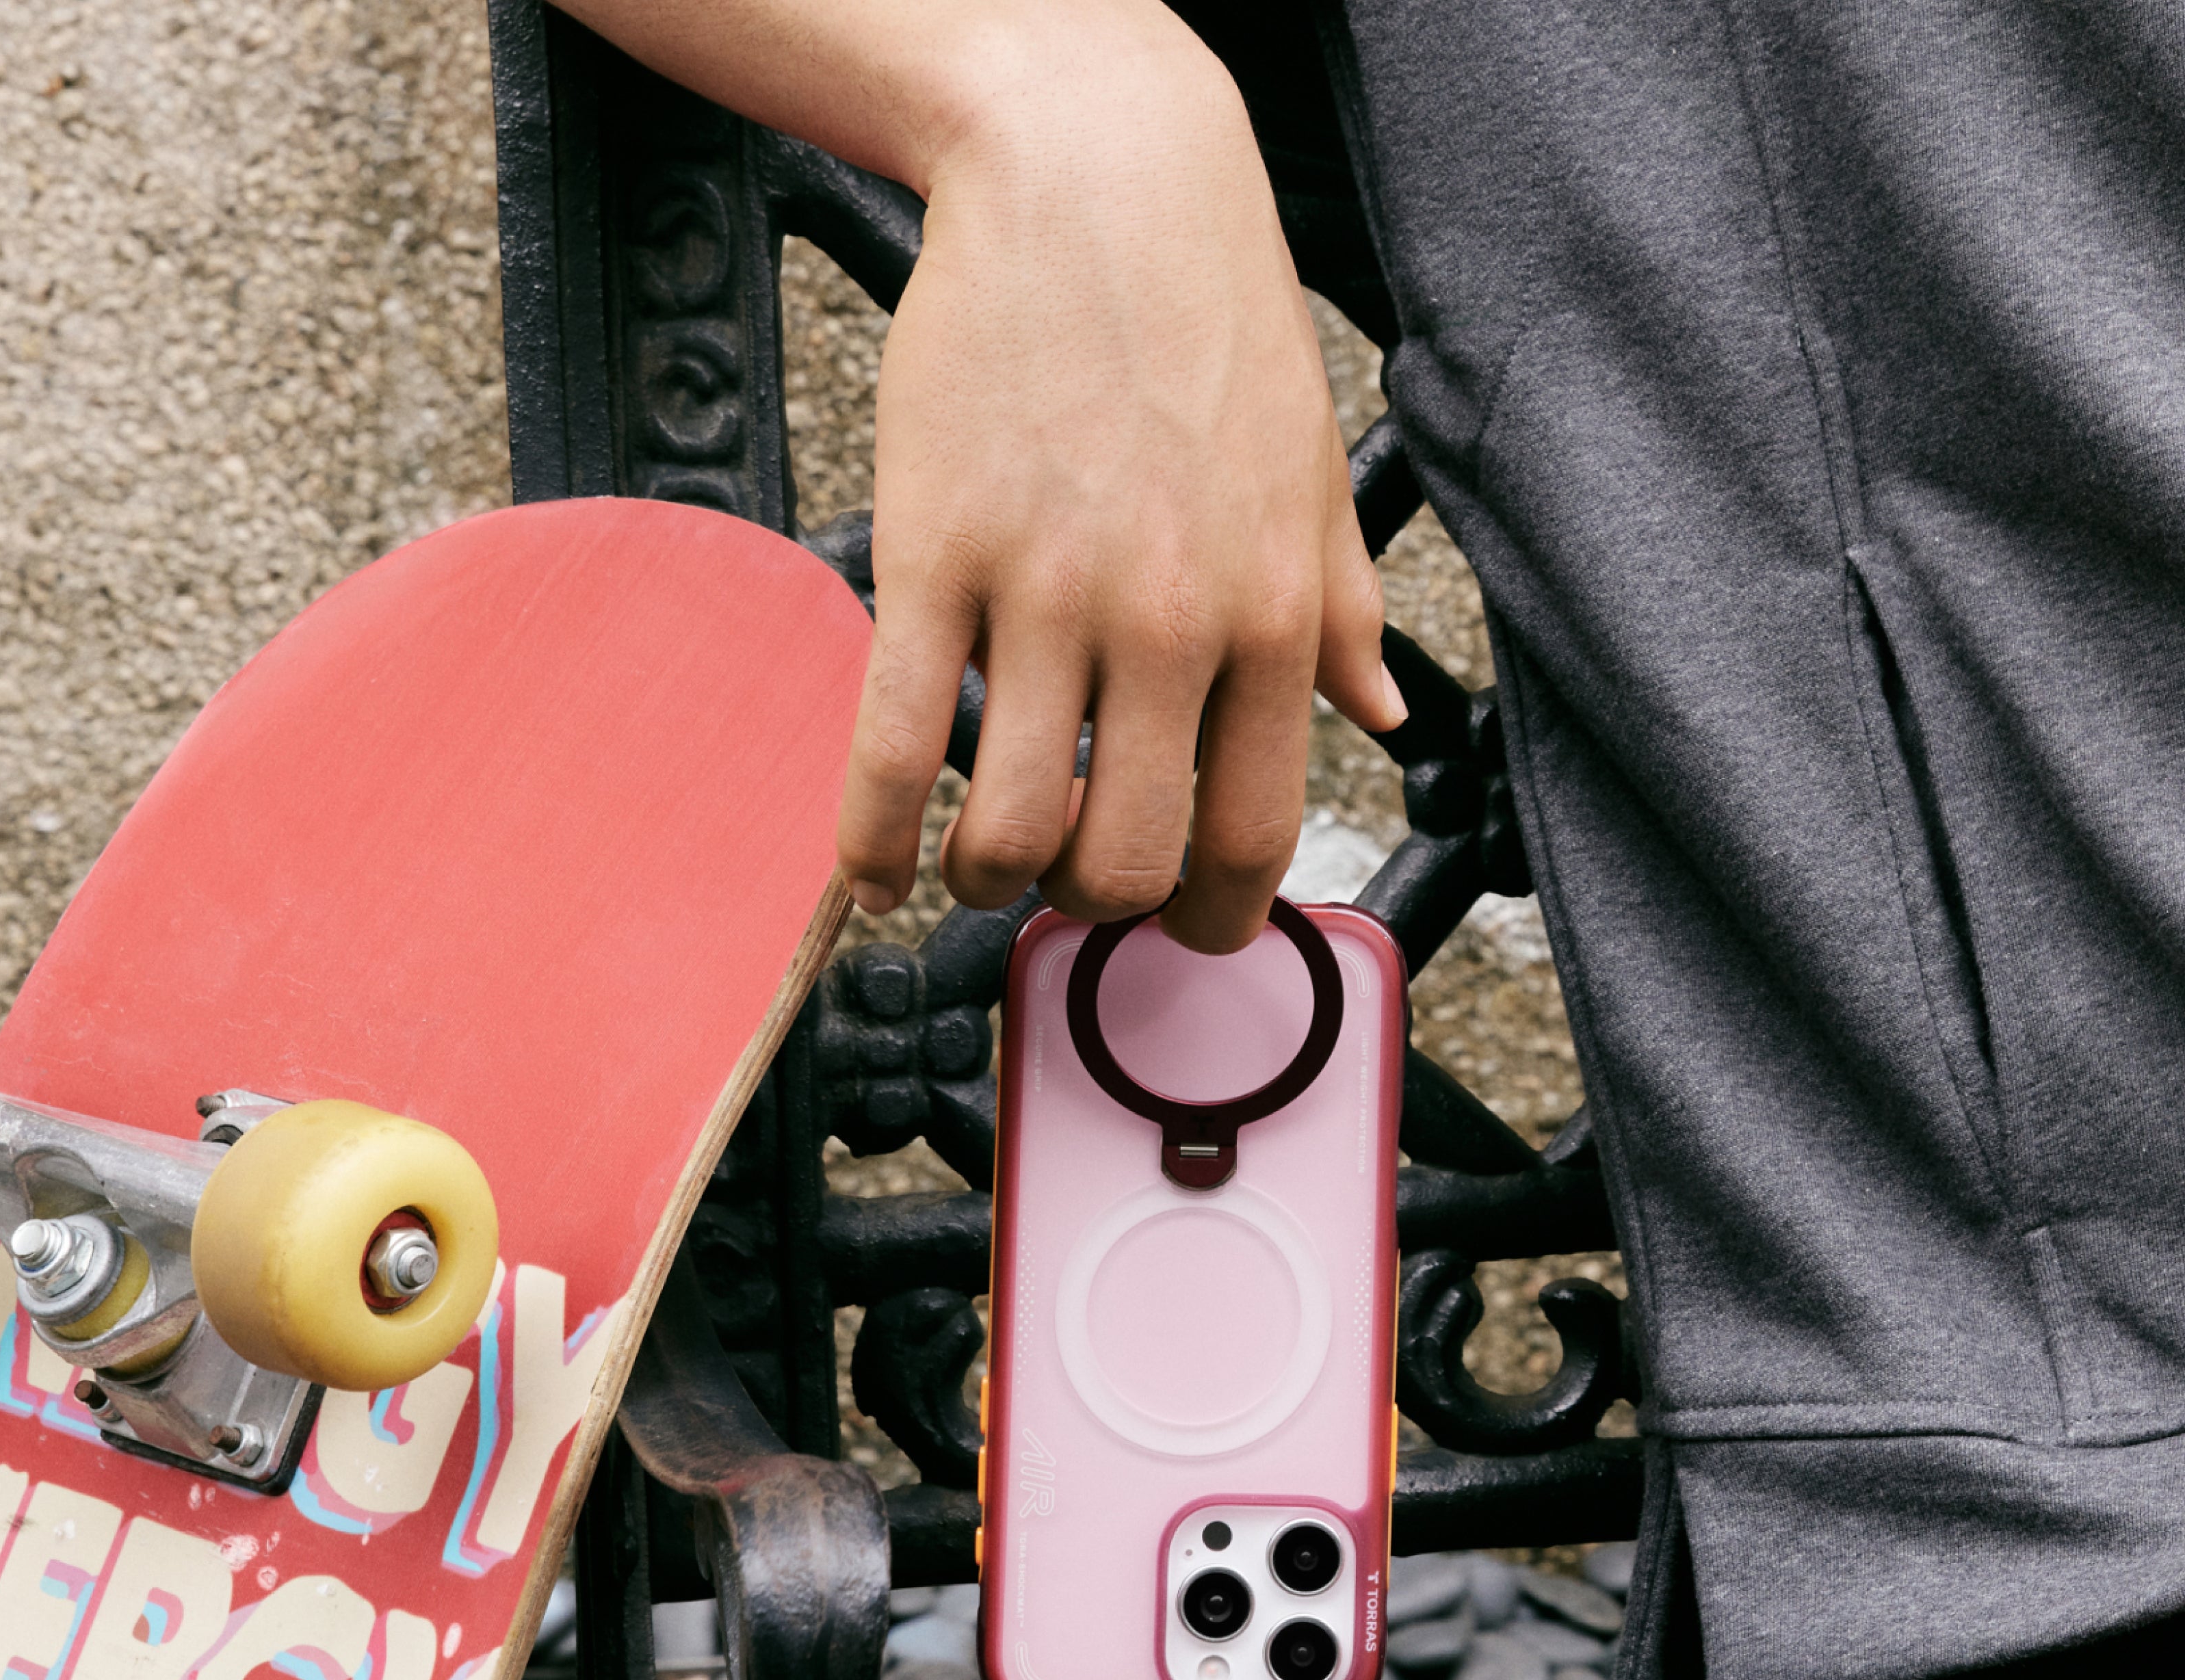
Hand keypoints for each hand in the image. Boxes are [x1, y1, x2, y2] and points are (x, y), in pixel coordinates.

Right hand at [549, 0, 1403, 950]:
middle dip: (1095, 909)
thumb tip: (1382, 720)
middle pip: (1129, 863)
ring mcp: (1043, 591)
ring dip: (990, 882)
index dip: (1212, 921)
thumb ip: (1346, 614)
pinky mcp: (933, 552)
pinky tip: (877, 870)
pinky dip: (871, 838)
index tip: (1181, 930)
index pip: (1251, 839)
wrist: (1094, 173)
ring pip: (1011, 826)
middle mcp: (1167, 620)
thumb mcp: (1312, 472)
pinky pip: (890, 743)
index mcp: (1271, 614)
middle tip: (1071, 887)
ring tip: (984, 862)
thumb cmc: (1209, 318)